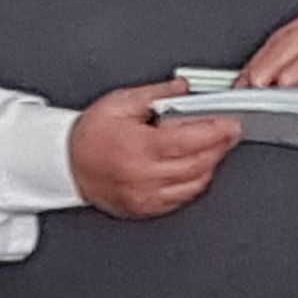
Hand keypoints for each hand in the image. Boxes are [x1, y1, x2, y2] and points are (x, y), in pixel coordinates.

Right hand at [67, 81, 242, 218]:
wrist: (66, 164)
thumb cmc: (89, 135)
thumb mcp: (120, 102)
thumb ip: (156, 94)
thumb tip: (183, 89)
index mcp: (138, 147)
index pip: (190, 140)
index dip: (216, 131)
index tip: (231, 123)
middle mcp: (143, 175)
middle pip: (198, 163)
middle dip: (220, 146)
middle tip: (230, 132)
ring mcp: (145, 196)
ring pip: (194, 184)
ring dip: (210, 165)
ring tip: (213, 147)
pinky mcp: (145, 208)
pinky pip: (182, 198)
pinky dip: (195, 182)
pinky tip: (197, 167)